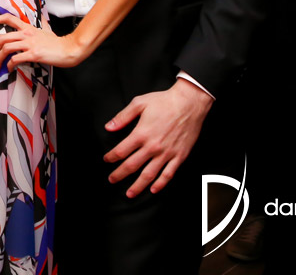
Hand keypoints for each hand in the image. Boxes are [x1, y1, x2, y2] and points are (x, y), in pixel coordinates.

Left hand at [0, 14, 82, 68]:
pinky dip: (9, 65)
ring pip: (6, 48)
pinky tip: (9, 69)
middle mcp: (27, 34)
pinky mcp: (33, 54)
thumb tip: (42, 18)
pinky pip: (15, 59)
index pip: (8, 18)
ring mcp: (30, 44)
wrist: (69, 49)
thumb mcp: (47, 29)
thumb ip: (41, 24)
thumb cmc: (57, 42)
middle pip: (2, 38)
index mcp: (28, 27)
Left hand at [103, 79, 212, 197]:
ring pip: (149, 175)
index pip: (121, 151)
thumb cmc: (164, 102)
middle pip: (131, 166)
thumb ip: (122, 117)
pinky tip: (153, 189)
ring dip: (138, 186)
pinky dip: (160, 184)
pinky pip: (168, 174)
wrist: (189, 103)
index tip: (107, 160)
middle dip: (119, 174)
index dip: (111, 157)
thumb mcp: (139, 103)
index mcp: (141, 134)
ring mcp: (166, 153)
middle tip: (112, 180)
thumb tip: (108, 127)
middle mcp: (152, 146)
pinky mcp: (179, 156)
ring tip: (130, 193)